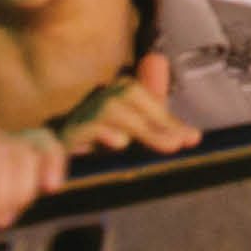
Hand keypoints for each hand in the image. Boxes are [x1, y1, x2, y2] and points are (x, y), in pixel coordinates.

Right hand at [51, 54, 195, 158]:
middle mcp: (100, 97)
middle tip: (181, 143)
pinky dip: (103, 133)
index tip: (193, 138)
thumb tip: (194, 136)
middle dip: (159, 122)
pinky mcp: (67, 134)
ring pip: (112, 110)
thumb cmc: (103, 144)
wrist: (56, 158)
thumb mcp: (137, 134)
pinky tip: (119, 143)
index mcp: (118, 92)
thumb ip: (162, 128)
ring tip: (164, 145)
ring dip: (140, 128)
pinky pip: (86, 128)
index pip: (148, 98)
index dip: (170, 118)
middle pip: (131, 97)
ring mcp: (82, 115)